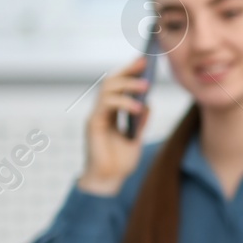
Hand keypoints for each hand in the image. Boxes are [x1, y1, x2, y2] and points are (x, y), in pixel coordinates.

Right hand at [78, 56, 149, 196]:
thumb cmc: (120, 162)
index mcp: (111, 113)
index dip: (128, 71)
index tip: (143, 60)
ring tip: (146, 87)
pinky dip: (123, 104)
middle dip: (127, 71)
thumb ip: (140, 121)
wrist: (109, 181)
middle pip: (110, 82)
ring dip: (127, 86)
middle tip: (143, 64)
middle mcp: (101, 111)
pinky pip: (106, 106)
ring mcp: (96, 117)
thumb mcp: (136, 138)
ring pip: (107, 90)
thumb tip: (148, 103)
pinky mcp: (94, 125)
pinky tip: (138, 108)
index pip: (118, 86)